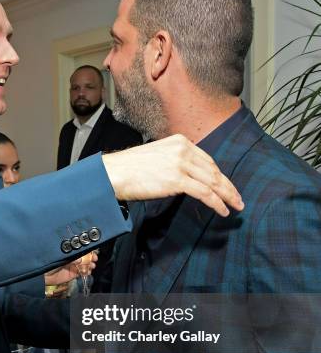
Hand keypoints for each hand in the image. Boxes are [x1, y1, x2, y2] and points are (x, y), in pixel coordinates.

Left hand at [45, 252, 97, 285]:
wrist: (44, 275)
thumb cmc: (50, 262)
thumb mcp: (61, 258)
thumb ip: (72, 259)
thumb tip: (81, 259)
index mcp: (69, 251)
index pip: (80, 249)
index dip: (88, 250)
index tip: (93, 252)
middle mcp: (72, 258)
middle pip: (85, 256)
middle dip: (90, 257)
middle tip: (94, 259)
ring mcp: (73, 266)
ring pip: (85, 264)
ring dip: (90, 265)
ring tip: (92, 266)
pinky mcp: (73, 274)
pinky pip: (82, 272)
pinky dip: (87, 272)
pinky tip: (88, 272)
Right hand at [102, 134, 243, 215]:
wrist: (113, 173)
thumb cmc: (129, 168)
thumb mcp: (156, 156)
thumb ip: (173, 161)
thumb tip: (186, 176)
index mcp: (179, 141)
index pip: (207, 160)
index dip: (220, 175)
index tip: (227, 186)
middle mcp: (183, 149)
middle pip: (214, 170)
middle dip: (228, 186)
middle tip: (238, 198)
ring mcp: (181, 164)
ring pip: (213, 182)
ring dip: (227, 196)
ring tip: (235, 206)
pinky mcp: (177, 180)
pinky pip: (204, 193)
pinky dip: (216, 203)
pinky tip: (223, 210)